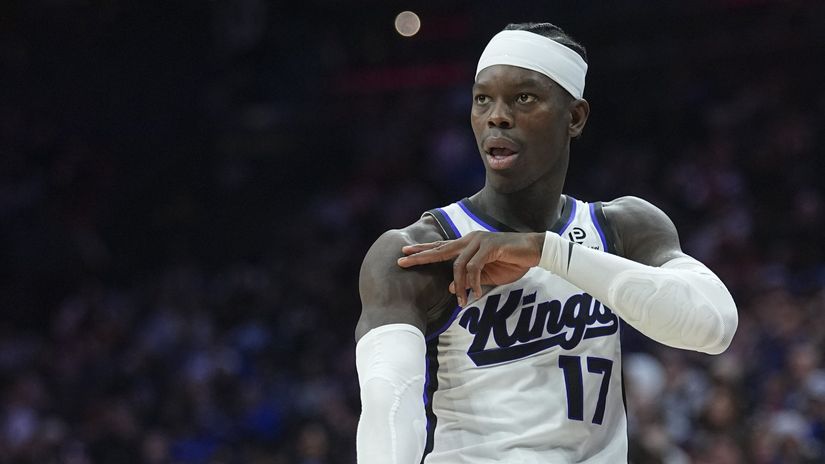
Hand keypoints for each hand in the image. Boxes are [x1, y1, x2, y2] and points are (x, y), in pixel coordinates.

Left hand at [397, 231, 544, 305]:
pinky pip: (474, 268)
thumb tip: (450, 288)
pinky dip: (473, 283)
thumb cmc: (512, 261)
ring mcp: (479, 241)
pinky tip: (475, 294)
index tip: (405, 253)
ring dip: (459, 286)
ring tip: (462, 302)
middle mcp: (470, 239)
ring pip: (458, 265)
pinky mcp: (489, 246)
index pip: (440, 247)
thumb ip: (469, 280)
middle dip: (420, 256)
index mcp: (467, 244)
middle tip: (402, 261)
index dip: (423, 250)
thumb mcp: (487, 276)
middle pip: (440, 249)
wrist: (534, 251)